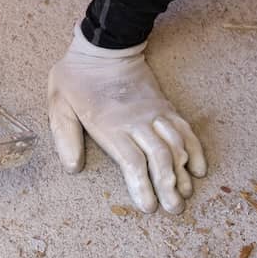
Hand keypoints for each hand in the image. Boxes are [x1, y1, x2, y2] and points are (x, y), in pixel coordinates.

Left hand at [47, 28, 206, 213]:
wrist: (104, 47)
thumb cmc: (75, 78)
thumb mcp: (58, 104)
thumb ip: (65, 136)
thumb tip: (73, 168)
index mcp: (109, 124)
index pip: (131, 161)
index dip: (142, 186)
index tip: (149, 207)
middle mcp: (136, 121)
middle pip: (158, 157)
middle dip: (168, 186)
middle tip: (175, 210)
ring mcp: (153, 113)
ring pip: (175, 145)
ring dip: (183, 172)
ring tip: (187, 195)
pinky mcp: (164, 106)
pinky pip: (184, 129)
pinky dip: (194, 149)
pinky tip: (198, 168)